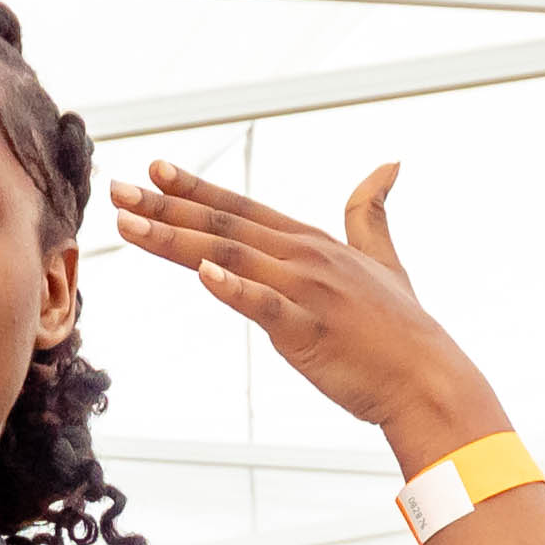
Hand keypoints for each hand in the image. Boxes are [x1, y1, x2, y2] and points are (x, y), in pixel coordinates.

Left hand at [106, 159, 496, 458]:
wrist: (427, 379)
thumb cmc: (402, 328)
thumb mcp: (385, 260)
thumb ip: (372, 214)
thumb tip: (388, 166)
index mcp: (313, 243)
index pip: (243, 209)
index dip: (195, 190)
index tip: (154, 170)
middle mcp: (304, 258)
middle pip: (224, 227)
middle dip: (165, 207)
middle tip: (117, 190)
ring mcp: (306, 292)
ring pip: (230, 257)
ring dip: (177, 240)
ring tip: (131, 225)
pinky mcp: (309, 331)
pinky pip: (265, 306)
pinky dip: (234, 288)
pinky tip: (202, 273)